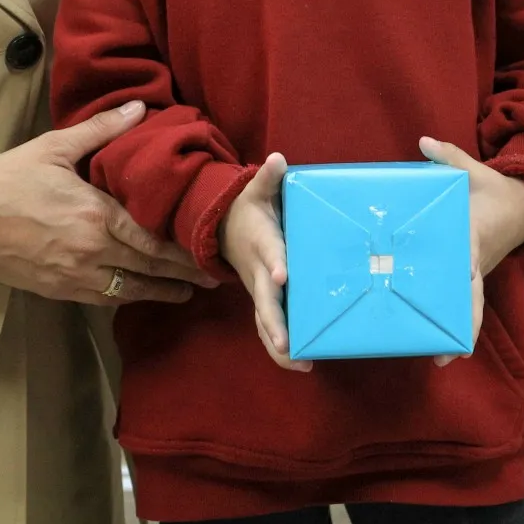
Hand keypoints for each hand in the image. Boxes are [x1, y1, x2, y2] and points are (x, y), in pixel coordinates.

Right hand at [0, 101, 216, 306]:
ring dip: (159, 293)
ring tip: (185, 294)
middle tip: (212, 280)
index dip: (182, 251)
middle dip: (181, 276)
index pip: (151, 240)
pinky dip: (126, 297)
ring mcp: (74, 275)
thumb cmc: (9, 179)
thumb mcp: (55, 147)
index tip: (207, 253)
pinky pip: (101, 298)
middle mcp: (91, 251)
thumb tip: (140, 107)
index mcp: (95, 215)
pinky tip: (140, 294)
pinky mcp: (57, 290)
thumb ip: (101, 129)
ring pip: (128, 290)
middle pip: (147, 269)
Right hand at [220, 154, 308, 371]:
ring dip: (278, 344)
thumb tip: (278, 159)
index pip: (269, 253)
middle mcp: (258, 271)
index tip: (282, 275)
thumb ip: (268, 178)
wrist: (222, 228)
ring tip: (301, 363)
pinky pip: (268, 327)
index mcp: (261, 242)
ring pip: (264, 321)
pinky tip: (302, 363)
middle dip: (273, 322)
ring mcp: (259, 289)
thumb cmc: (249, 209)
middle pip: (263, 300)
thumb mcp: (256, 190)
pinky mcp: (264, 300)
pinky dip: (280, 347)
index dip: (275, 263)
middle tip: (286, 343)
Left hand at [418, 136, 523, 366]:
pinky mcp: (471, 277)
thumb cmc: (493, 190)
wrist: (522, 206)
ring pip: (468, 306)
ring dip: (457, 331)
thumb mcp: (473, 171)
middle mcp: (477, 259)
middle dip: (464, 325)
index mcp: (474, 234)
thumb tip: (424, 141)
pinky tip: (439, 345)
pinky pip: (462, 302)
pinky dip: (455, 323)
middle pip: (472, 297)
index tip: (459, 291)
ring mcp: (476, 271)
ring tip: (440, 358)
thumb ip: (448, 157)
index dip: (462, 277)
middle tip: (449, 354)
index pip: (468, 257)